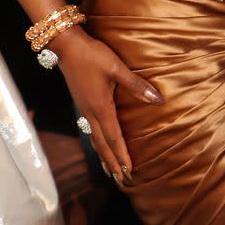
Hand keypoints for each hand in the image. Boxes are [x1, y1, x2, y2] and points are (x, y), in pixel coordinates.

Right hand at [48, 25, 161, 181]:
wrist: (66, 46)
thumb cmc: (92, 55)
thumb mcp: (117, 68)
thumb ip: (136, 85)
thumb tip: (158, 99)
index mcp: (100, 108)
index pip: (114, 138)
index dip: (122, 155)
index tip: (129, 171)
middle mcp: (90, 112)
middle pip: (102, 144)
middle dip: (111, 161)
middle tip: (120, 178)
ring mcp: (83, 108)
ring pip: (95, 138)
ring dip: (103, 154)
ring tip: (109, 168)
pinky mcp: (81, 102)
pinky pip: (90, 129)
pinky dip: (97, 141)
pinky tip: (99, 142)